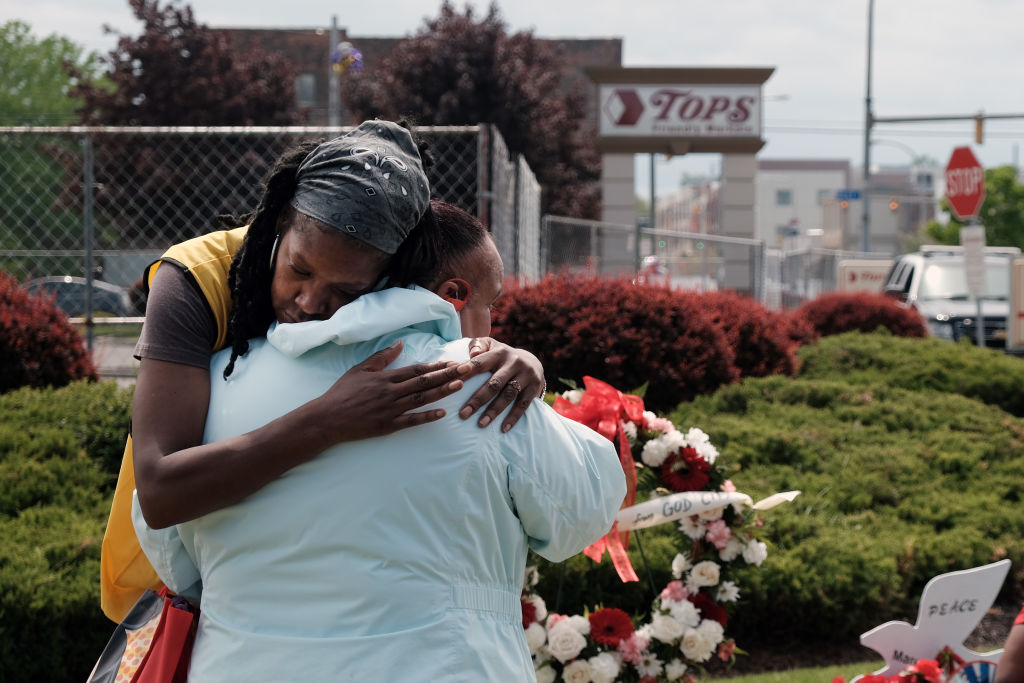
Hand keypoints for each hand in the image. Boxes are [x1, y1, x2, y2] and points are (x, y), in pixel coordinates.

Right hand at [318, 340, 469, 440]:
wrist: (327, 418)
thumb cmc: (342, 392)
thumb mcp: (360, 369)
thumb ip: (382, 357)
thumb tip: (400, 343)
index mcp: (385, 377)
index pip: (416, 369)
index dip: (436, 366)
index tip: (453, 362)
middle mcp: (391, 392)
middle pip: (424, 382)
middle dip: (447, 375)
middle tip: (467, 370)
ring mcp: (390, 409)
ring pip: (421, 399)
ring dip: (442, 392)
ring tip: (460, 386)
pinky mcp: (388, 425)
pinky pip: (411, 421)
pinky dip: (427, 417)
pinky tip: (442, 414)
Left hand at [457, 338, 544, 431]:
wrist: (532, 361)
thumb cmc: (501, 356)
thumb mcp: (490, 345)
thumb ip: (477, 345)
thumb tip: (471, 354)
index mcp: (499, 352)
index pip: (480, 363)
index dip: (466, 374)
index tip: (453, 386)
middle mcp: (513, 362)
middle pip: (494, 383)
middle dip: (477, 400)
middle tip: (463, 414)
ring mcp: (526, 374)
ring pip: (508, 395)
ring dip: (494, 411)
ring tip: (481, 424)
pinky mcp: (534, 386)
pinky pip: (523, 404)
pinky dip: (513, 417)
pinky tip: (503, 429)